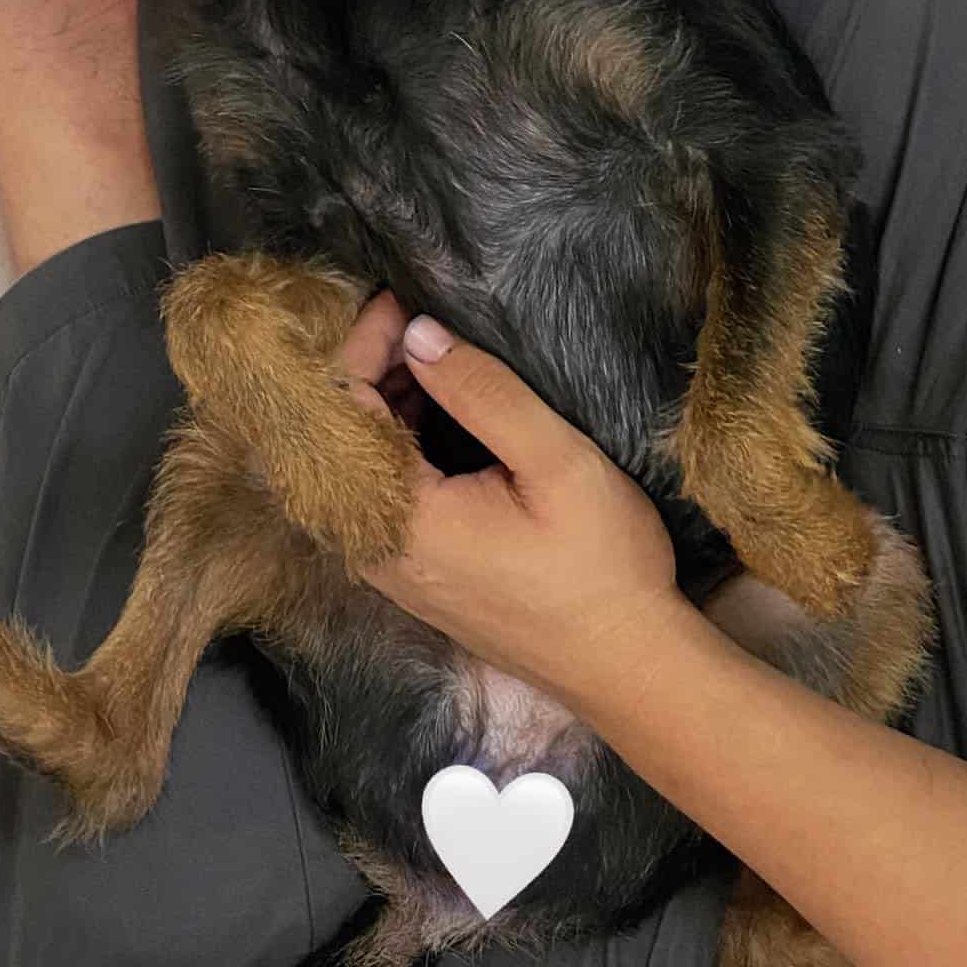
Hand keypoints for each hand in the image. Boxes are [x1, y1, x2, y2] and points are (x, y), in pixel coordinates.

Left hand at [342, 297, 689, 705]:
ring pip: (359, 465)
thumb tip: (419, 334)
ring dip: (387, 406)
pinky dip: (401, 444)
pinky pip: (382, 494)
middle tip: (425, 322)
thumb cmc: (602, 567)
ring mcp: (392, 568)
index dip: (363, 342)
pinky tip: (443, 415)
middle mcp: (375, 549)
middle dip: (371, 368)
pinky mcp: (414, 576)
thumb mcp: (555, 464)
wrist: (626, 666)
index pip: (342, 407)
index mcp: (401, 520)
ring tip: (437, 357)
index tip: (404, 299)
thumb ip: (484, 394)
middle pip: (340, 436)